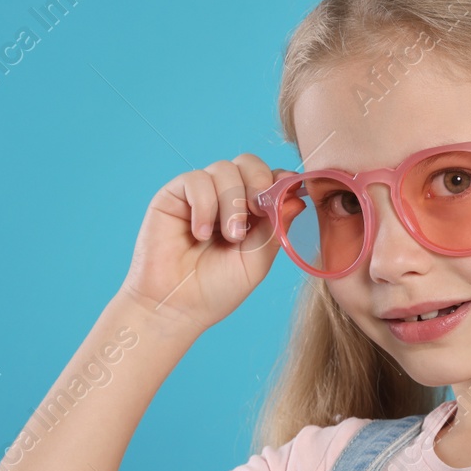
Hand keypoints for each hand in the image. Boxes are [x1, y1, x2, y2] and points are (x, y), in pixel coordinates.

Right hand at [120, 154, 299, 330]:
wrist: (176, 307)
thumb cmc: (216, 289)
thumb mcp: (257, 261)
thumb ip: (275, 229)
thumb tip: (297, 198)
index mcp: (250, 212)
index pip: (269, 178)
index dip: (279, 181)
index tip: (287, 193)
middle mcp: (224, 198)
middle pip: (248, 162)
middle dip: (258, 181)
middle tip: (257, 211)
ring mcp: (199, 195)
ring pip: (223, 169)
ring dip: (232, 202)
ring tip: (230, 236)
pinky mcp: (173, 195)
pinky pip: (195, 180)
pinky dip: (204, 206)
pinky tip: (200, 234)